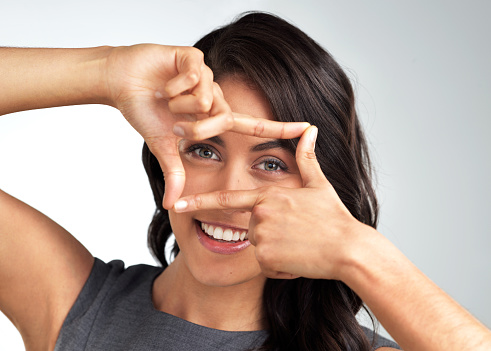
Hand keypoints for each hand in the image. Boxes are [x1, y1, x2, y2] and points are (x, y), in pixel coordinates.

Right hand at [103, 44, 309, 207]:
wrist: (121, 82)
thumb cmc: (145, 111)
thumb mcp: (163, 146)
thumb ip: (174, 172)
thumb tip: (170, 205)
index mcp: (213, 116)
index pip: (252, 125)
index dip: (280, 128)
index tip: (307, 129)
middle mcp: (215, 96)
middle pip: (223, 118)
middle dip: (195, 127)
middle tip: (173, 122)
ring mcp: (207, 76)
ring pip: (207, 98)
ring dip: (180, 105)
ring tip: (165, 99)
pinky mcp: (194, 57)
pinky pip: (195, 76)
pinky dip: (175, 86)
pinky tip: (163, 84)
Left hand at [173, 126, 369, 279]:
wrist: (348, 249)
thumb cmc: (334, 217)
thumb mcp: (319, 185)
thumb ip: (307, 159)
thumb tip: (311, 130)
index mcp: (267, 195)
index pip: (226, 198)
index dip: (199, 201)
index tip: (176, 203)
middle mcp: (260, 214)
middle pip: (249, 227)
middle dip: (268, 233)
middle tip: (295, 234)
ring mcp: (261, 237)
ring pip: (257, 247)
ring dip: (275, 249)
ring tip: (299, 245)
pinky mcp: (266, 259)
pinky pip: (265, 265)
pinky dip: (279, 265)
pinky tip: (298, 258)